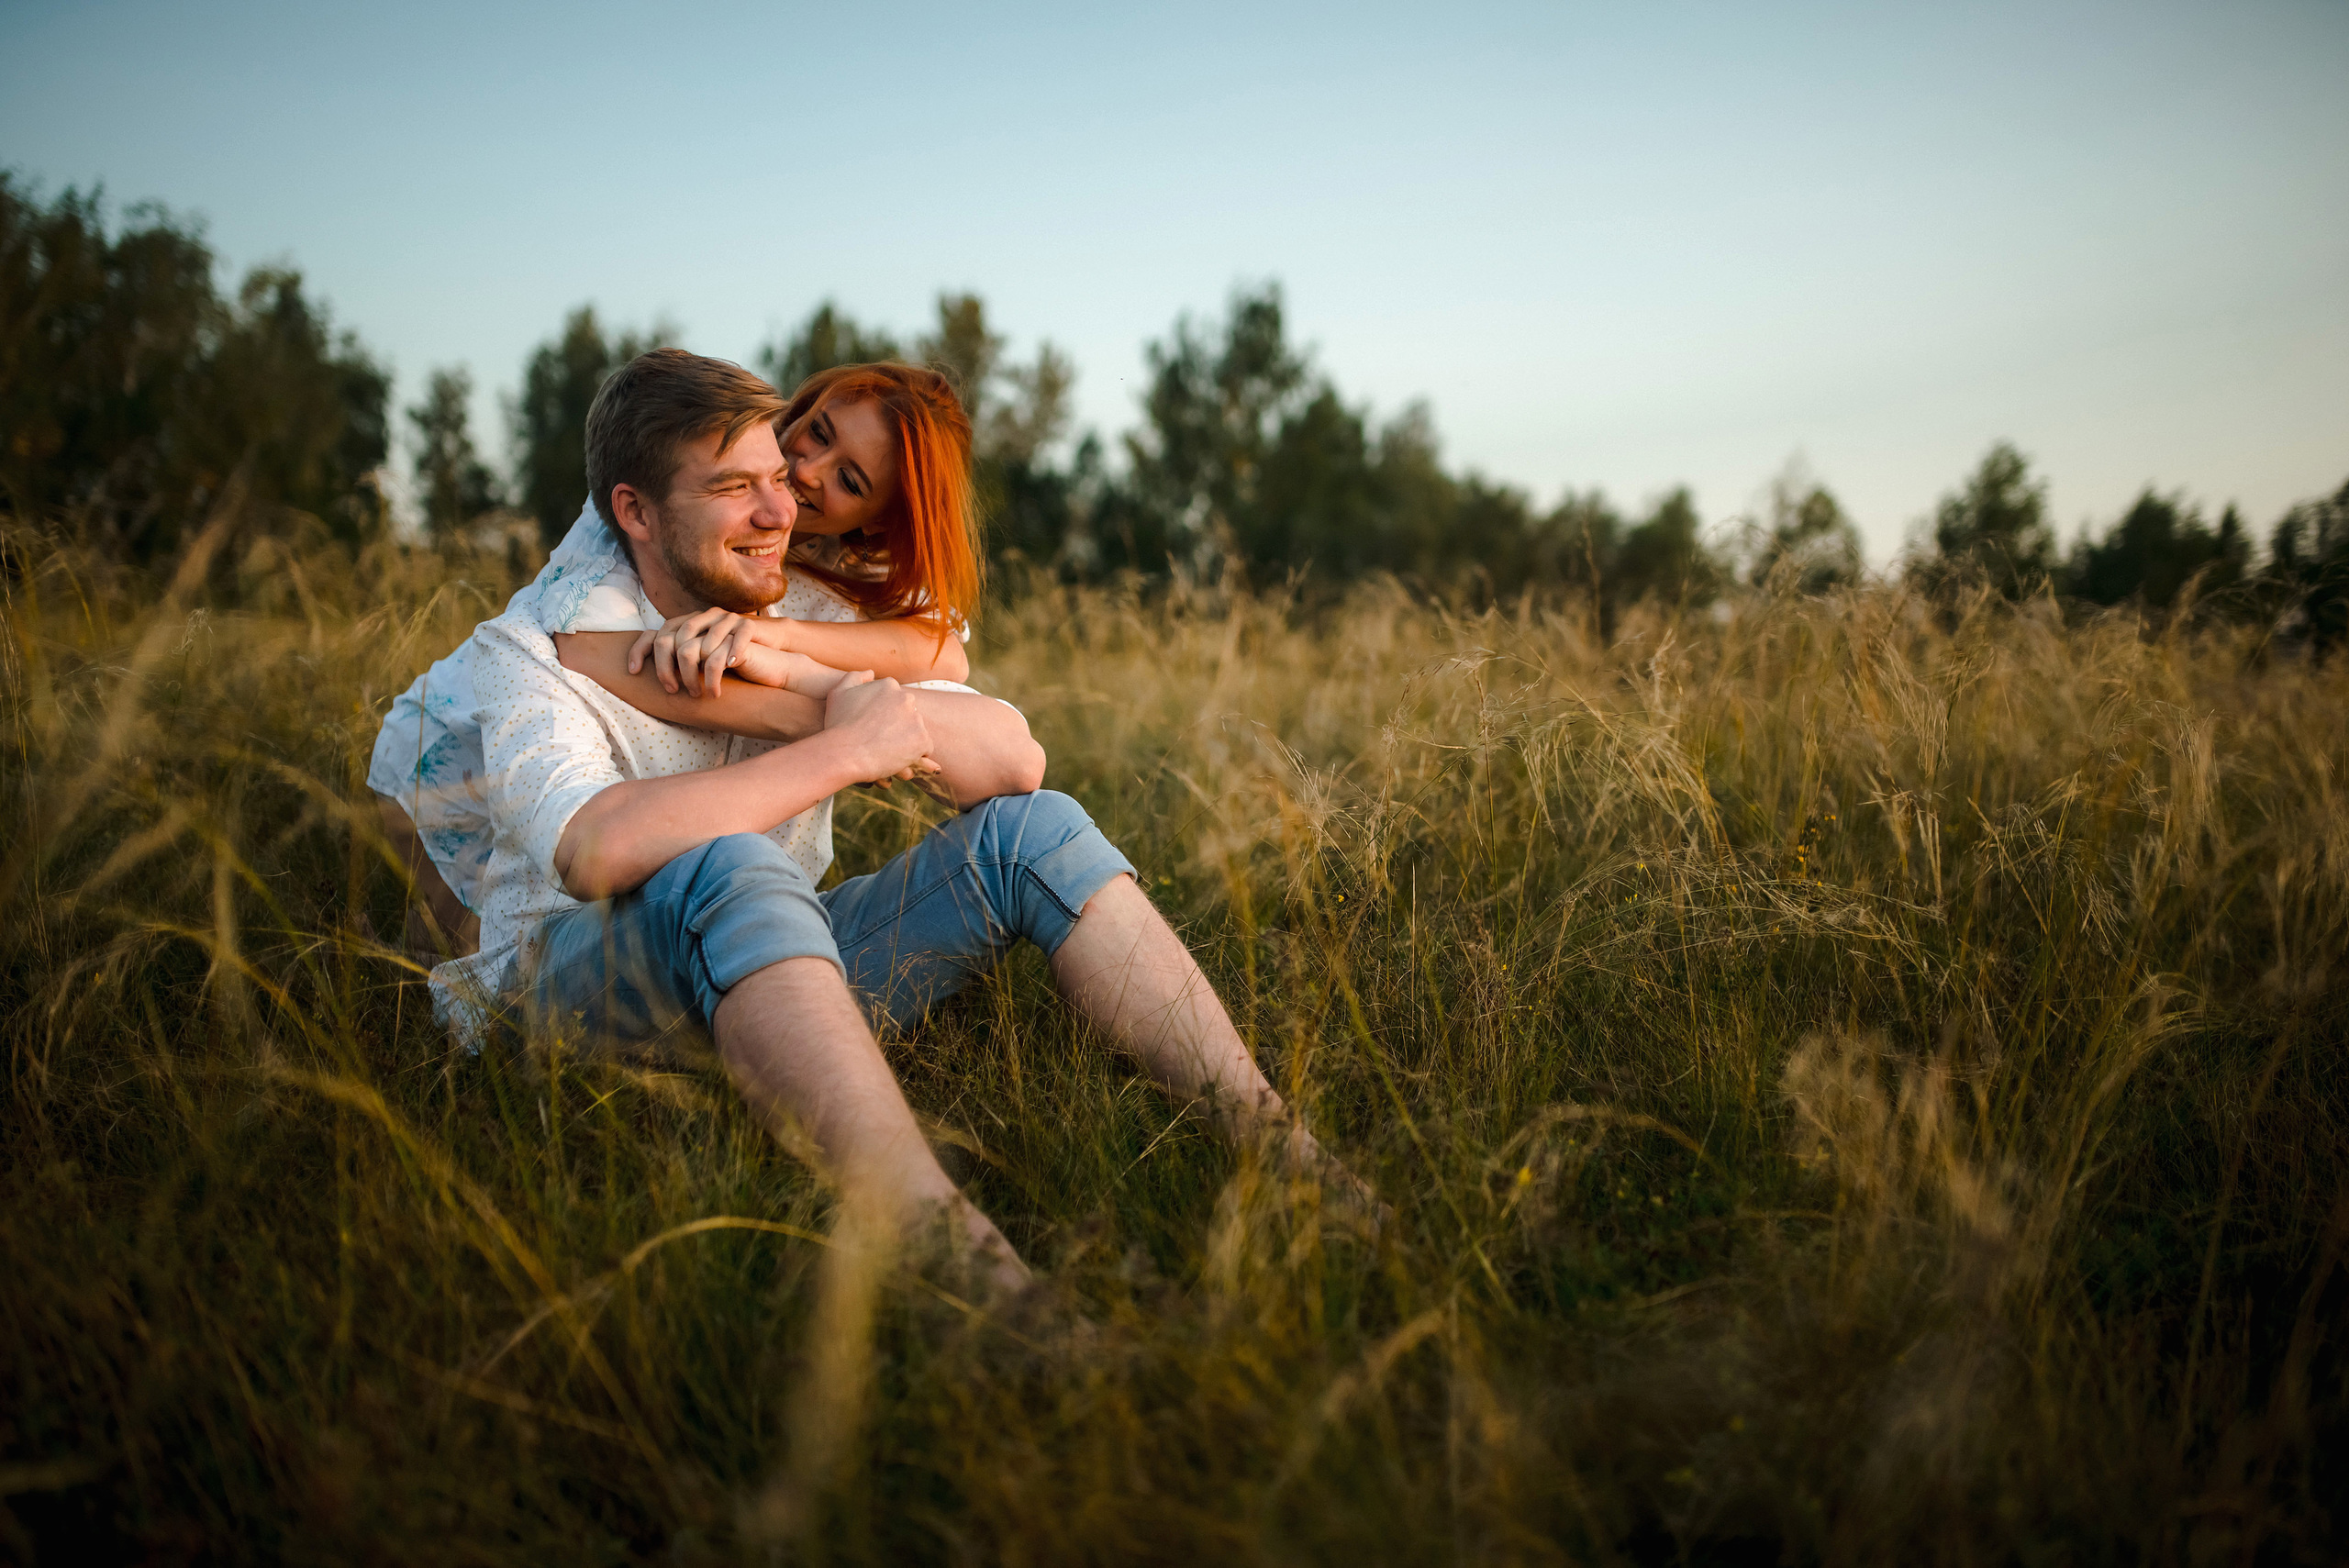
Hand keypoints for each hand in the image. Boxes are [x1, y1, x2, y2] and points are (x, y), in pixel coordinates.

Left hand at [629, 608, 772, 697]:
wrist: (771, 657)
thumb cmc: (732, 662)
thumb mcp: (702, 658)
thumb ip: (679, 658)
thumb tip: (649, 674)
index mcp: (691, 623)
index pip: (657, 633)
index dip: (640, 650)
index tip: (633, 672)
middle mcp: (705, 618)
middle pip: (672, 641)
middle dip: (668, 669)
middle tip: (673, 690)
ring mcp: (726, 620)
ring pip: (698, 648)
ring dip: (696, 676)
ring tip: (699, 694)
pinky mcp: (747, 627)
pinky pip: (729, 647)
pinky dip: (722, 668)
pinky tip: (720, 684)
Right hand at [823, 671, 939, 783]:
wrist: (844, 753)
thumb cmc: (838, 724)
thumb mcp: (838, 692)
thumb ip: (855, 677)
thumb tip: (871, 673)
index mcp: (889, 686)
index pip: (894, 698)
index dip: (884, 714)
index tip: (873, 725)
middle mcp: (906, 698)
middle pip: (907, 713)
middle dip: (897, 725)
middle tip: (880, 739)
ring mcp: (916, 719)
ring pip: (916, 730)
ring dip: (906, 739)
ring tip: (887, 750)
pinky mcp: (922, 740)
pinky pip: (925, 747)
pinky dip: (915, 754)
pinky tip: (899, 758)